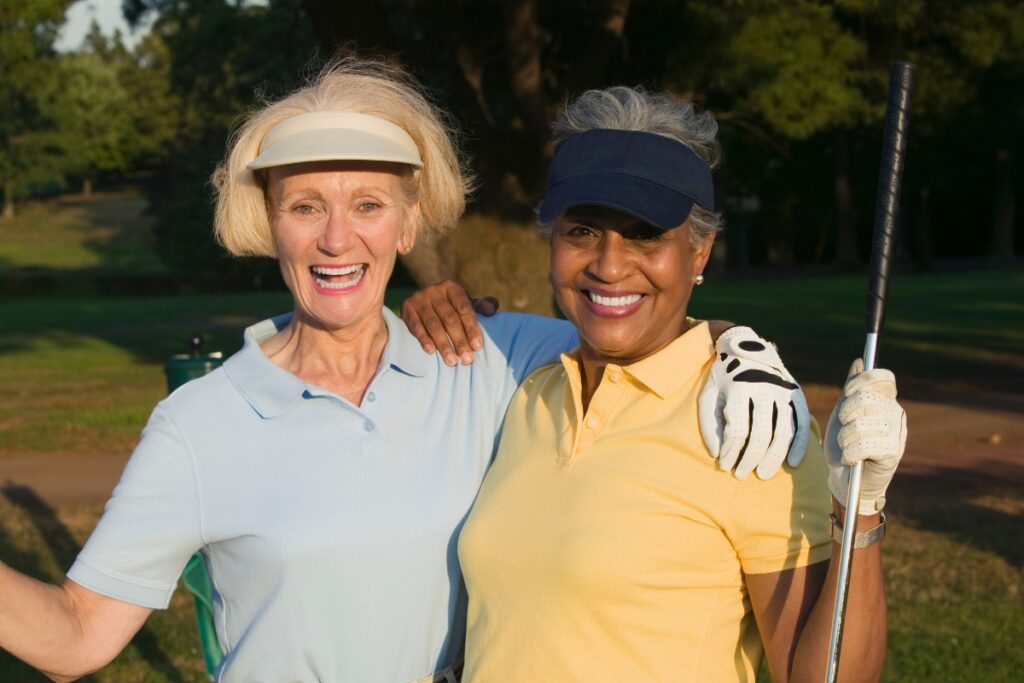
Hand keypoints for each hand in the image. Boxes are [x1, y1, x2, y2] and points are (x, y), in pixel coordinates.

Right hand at [400, 280, 498, 365]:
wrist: (422, 302)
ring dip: (443, 345)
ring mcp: (419, 299)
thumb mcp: (465, 303)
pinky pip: (416, 326)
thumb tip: (491, 309)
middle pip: (450, 319)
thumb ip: (481, 306)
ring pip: (434, 325)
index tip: (477, 347)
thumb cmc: (450, 306)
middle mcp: (435, 290)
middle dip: (459, 341)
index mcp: (452, 287)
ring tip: (452, 361)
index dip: (472, 329)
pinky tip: (431, 351)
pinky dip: (424, 339)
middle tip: (466, 359)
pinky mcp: (407, 308)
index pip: (464, 309)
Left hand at [698, 326, 810, 479]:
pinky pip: (801, 423)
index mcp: (739, 388)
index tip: (724, 465)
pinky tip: (793, 463)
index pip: (737, 431)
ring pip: (783, 432)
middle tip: (742, 474)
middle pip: (761, 435)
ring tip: (763, 474)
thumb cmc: (722, 377)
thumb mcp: (708, 394)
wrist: (746, 347)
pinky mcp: (795, 394)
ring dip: (774, 457)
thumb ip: (708, 423)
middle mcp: (764, 389)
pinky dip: (800, 445)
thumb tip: (716, 454)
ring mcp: (782, 391)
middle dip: (750, 459)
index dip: (731, 453)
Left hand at [826, 358, 906, 514]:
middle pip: (866, 397)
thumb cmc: (844, 443)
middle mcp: (895, 414)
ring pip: (862, 423)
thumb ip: (851, 388)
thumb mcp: (843, 412)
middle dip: (845, 412)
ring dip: (845, 437)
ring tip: (846, 446)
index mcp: (885, 400)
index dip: (862, 381)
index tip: (847, 393)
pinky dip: (850, 453)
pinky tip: (851, 459)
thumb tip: (860, 362)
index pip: (883, 377)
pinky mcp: (893, 453)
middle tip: (844, 426)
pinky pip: (865, 445)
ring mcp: (897, 433)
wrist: (845, 479)